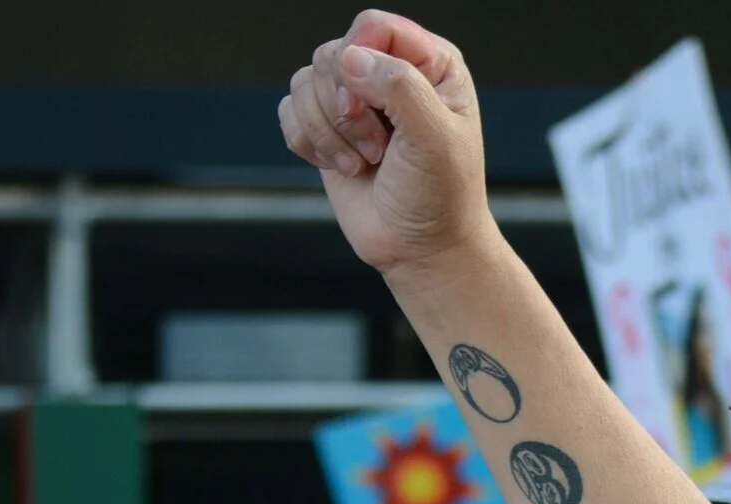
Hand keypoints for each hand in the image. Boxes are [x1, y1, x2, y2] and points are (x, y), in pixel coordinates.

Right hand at [278, 14, 497, 279]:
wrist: (421, 249)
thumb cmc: (441, 196)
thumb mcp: (434, 138)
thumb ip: (398, 86)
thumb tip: (348, 58)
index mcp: (429, 64)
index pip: (374, 28)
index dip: (362, 60)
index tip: (374, 107)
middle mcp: (389, 73)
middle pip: (333, 52)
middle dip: (346, 107)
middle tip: (377, 147)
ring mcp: (354, 100)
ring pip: (305, 81)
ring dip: (329, 131)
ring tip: (365, 161)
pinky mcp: (326, 129)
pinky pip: (289, 112)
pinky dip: (309, 144)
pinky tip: (343, 167)